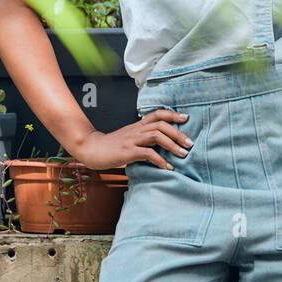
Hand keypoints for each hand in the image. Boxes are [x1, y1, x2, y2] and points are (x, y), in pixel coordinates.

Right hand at [69, 109, 192, 170]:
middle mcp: (136, 130)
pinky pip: (147, 153)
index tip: (186, 118)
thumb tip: (161, 144)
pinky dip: (160, 160)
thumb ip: (143, 139)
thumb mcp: (129, 138)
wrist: (91, 149)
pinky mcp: (127, 152)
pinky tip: (167, 167)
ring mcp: (132, 140)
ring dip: (172, 145)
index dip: (172, 114)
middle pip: (161, 124)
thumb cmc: (112, 146)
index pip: (157, 114)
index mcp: (137, 126)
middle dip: (178, 133)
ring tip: (183, 154)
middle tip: (190, 144)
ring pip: (157, 136)